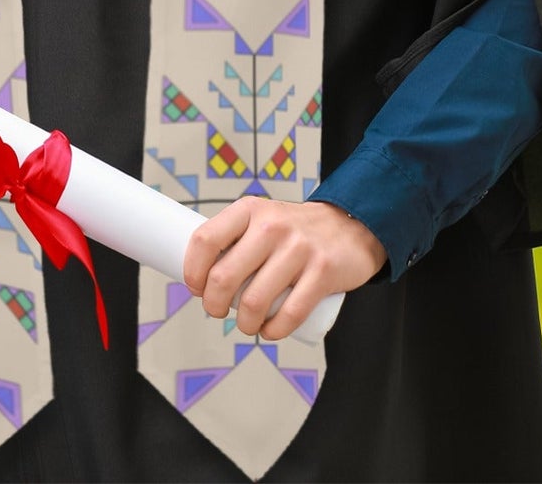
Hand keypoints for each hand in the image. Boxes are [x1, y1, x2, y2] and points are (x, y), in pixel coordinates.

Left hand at [182, 197, 386, 339]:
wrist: (349, 226)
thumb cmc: (294, 230)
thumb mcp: (261, 217)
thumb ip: (235, 238)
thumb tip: (201, 273)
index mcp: (249, 210)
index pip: (205, 239)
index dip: (192, 270)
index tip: (194, 287)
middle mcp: (271, 225)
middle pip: (224, 276)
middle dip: (212, 304)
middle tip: (215, 311)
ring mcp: (298, 249)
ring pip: (254, 301)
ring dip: (243, 324)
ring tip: (245, 324)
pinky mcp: (322, 272)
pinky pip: (290, 314)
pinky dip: (273, 331)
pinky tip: (268, 331)